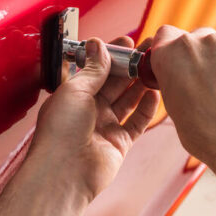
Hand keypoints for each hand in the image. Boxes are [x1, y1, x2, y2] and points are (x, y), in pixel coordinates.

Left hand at [32, 36, 160, 199]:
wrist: (64, 172)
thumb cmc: (60, 131)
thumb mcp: (75, 90)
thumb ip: (93, 69)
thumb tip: (99, 44)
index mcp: (74, 95)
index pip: (96, 69)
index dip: (112, 55)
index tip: (128, 42)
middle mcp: (89, 109)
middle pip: (114, 83)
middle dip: (130, 66)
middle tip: (148, 51)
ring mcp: (105, 126)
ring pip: (128, 101)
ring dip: (140, 84)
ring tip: (155, 68)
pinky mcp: (119, 143)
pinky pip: (136, 122)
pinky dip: (146, 109)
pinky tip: (154, 94)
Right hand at [149, 24, 215, 165]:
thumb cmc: (204, 131)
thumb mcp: (175, 108)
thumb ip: (177, 87)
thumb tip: (188, 89)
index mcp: (164, 58)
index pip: (165, 35)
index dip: (176, 44)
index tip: (186, 58)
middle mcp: (186, 44)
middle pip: (197, 36)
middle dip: (207, 51)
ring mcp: (213, 40)